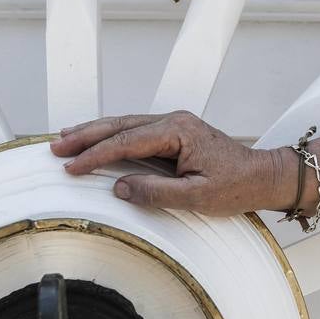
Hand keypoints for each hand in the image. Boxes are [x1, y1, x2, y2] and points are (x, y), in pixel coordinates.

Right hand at [50, 111, 291, 216]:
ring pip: (124, 124)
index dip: (96, 155)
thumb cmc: (237, 186)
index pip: (126, 142)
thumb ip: (157, 192)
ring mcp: (173, 124)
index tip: (72, 166)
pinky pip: (135, 130)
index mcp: (178, 132)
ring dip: (94, 132)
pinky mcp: (174, 133)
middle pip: (119, 125)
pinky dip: (111, 134)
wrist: (263, 176)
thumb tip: (121, 187)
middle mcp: (173, 121)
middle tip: (56, 147)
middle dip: (85, 136)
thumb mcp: (197, 197)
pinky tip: (97, 137)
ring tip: (66, 138)